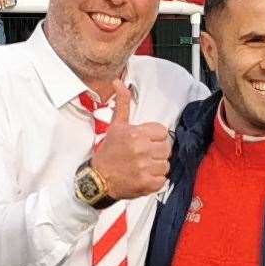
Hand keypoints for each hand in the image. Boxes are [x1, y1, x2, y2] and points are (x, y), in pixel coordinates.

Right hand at [88, 79, 170, 199]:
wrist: (98, 178)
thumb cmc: (109, 151)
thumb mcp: (116, 125)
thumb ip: (122, 103)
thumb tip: (118, 82)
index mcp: (136, 133)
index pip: (162, 132)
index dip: (154, 137)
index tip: (144, 142)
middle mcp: (141, 149)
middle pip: (166, 148)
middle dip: (156, 152)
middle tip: (143, 155)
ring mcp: (144, 167)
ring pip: (165, 165)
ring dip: (156, 167)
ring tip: (142, 166)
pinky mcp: (146, 183)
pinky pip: (162, 180)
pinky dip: (155, 181)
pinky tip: (143, 177)